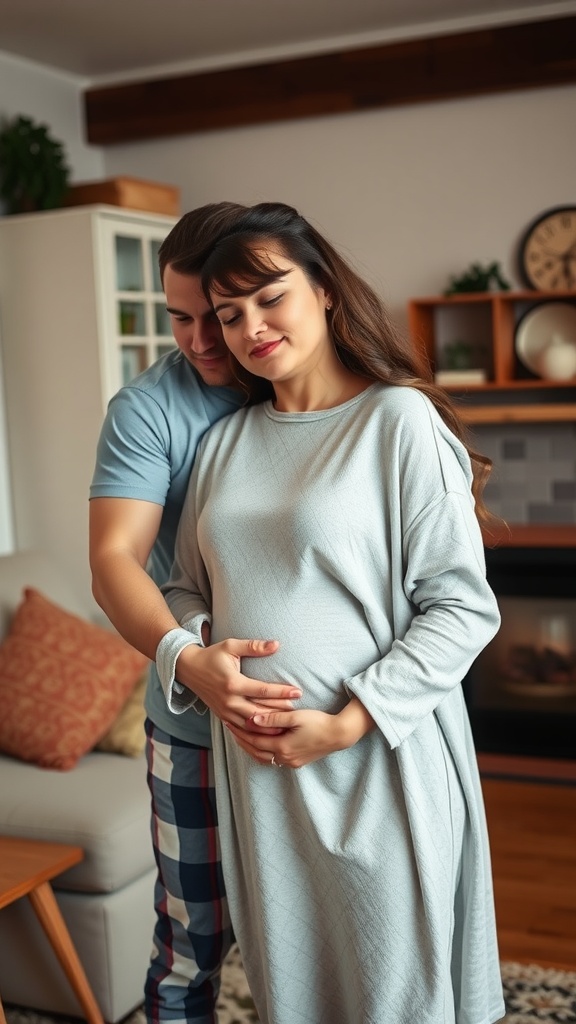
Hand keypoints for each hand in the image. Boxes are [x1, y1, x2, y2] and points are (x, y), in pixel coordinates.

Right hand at [175, 639, 301, 732]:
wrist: (188, 669)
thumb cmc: (212, 655)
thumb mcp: (231, 646)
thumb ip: (254, 646)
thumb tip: (277, 645)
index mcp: (233, 683)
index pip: (263, 691)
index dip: (282, 692)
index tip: (298, 692)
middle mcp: (229, 700)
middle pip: (260, 712)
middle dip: (280, 713)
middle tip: (298, 711)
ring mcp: (225, 711)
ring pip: (251, 725)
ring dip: (269, 726)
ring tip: (287, 725)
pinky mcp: (222, 717)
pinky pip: (242, 730)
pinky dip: (256, 733)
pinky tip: (269, 734)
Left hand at [225, 698, 374, 768]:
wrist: (340, 734)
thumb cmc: (319, 722)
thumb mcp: (295, 716)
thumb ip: (272, 718)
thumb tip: (251, 719)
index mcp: (283, 747)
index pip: (254, 741)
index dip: (240, 732)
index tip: (229, 721)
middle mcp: (285, 758)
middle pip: (256, 752)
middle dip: (242, 740)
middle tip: (230, 728)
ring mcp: (291, 762)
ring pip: (264, 758)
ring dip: (251, 748)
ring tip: (240, 736)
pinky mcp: (297, 761)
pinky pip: (273, 759)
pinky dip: (262, 752)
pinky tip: (259, 743)